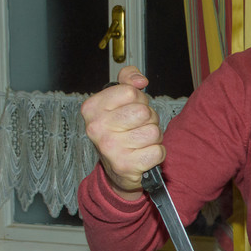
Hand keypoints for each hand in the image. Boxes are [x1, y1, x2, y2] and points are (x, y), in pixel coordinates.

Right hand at [81, 67, 163, 199]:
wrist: (116, 170)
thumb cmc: (120, 132)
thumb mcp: (118, 101)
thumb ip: (128, 80)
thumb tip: (140, 80)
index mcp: (92, 108)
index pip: (131, 92)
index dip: (138, 100)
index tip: (130, 111)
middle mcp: (97, 127)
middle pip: (144, 112)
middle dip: (149, 119)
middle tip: (138, 128)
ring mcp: (110, 148)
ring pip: (153, 131)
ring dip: (153, 137)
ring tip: (140, 142)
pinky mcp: (126, 165)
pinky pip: (158, 151)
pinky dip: (157, 153)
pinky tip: (143, 155)